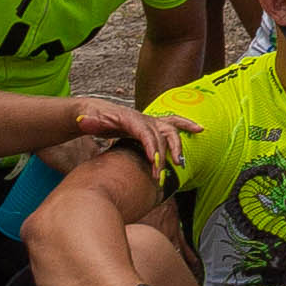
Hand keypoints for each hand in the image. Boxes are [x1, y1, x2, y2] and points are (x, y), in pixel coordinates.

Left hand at [67, 97, 182, 173]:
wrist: (95, 110)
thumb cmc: (92, 117)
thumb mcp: (87, 119)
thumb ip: (88, 122)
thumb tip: (85, 123)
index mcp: (130, 118)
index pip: (146, 133)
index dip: (152, 148)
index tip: (154, 164)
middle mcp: (144, 118)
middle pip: (161, 135)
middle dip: (163, 155)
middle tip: (159, 175)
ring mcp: (150, 121)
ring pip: (171, 130)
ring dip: (177, 146)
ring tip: (179, 163)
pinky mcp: (153, 125)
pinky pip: (174, 124)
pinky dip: (187, 125)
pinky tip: (200, 130)